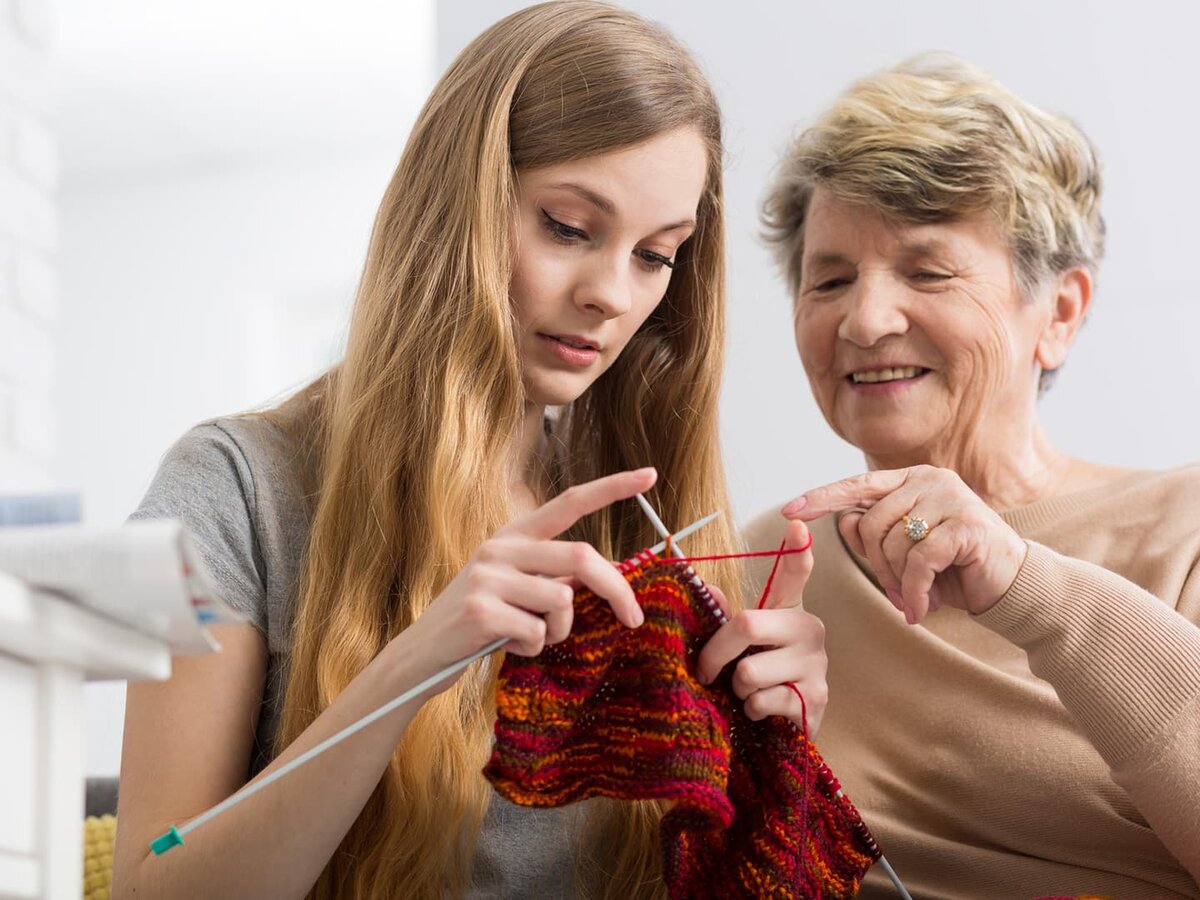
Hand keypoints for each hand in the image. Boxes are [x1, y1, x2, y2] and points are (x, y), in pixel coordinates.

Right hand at [401, 468, 654, 689]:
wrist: (423, 653)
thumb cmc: (482, 620)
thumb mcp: (518, 587)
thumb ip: (555, 575)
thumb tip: (611, 577)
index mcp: (515, 535)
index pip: (569, 502)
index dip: (612, 487)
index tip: (650, 475)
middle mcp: (501, 547)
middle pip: (581, 556)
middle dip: (616, 589)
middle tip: (634, 618)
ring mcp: (488, 576)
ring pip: (562, 601)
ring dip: (558, 630)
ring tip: (528, 635)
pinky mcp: (480, 610)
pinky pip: (537, 632)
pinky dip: (533, 648)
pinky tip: (505, 645)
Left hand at [695, 520, 827, 733]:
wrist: (784, 730)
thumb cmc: (759, 679)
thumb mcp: (740, 647)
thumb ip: (724, 619)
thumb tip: (708, 589)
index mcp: (788, 610)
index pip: (795, 574)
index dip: (796, 550)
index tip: (795, 523)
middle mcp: (809, 629)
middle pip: (747, 623)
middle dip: (716, 653)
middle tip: (707, 670)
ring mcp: (816, 664)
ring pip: (749, 671)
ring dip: (737, 688)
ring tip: (749, 692)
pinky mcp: (815, 699)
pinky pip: (761, 700)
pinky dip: (751, 710)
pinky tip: (763, 710)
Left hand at [782, 465, 1026, 622]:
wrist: (1012, 585)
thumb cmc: (955, 568)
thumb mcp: (906, 551)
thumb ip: (874, 532)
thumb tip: (843, 522)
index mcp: (912, 479)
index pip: (857, 486)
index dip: (822, 498)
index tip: (789, 511)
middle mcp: (930, 479)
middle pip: (871, 523)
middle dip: (876, 566)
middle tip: (895, 593)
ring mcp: (951, 498)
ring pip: (893, 543)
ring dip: (898, 582)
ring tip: (916, 598)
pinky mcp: (967, 525)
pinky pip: (919, 561)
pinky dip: (914, 591)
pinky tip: (923, 607)